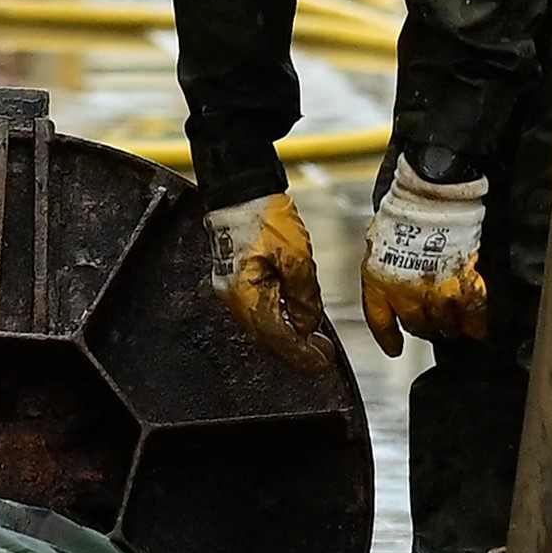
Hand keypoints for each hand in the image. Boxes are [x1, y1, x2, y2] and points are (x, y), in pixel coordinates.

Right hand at [211, 194, 335, 376]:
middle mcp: (233, 299)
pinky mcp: (232, 280)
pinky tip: (291, 316)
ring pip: (261, 325)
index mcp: (247, 297)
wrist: (240, 191)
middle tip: (321, 353)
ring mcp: (229, 291)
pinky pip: (256, 310)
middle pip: (267, 337)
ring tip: (311, 336)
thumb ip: (304, 298)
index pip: (277, 338)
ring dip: (286, 334)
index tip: (321, 362)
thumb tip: (307, 325)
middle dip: (295, 348)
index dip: (302, 355)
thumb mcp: (297, 259)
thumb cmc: (264, 216)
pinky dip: (275, 319)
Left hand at [357, 163, 492, 352]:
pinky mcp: (462, 286)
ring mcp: (435, 292)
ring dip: (448, 327)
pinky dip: (476, 325)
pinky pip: (471, 315)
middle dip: (423, 328)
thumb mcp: (380, 242)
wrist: (429, 199)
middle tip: (430, 326)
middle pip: (416, 326)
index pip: (380, 321)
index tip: (395, 349)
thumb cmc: (403, 213)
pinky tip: (478, 331)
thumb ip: (386, 265)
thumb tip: (391, 271)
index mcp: (380, 281)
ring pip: (443, 325)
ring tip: (452, 326)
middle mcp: (406, 292)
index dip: (388, 338)